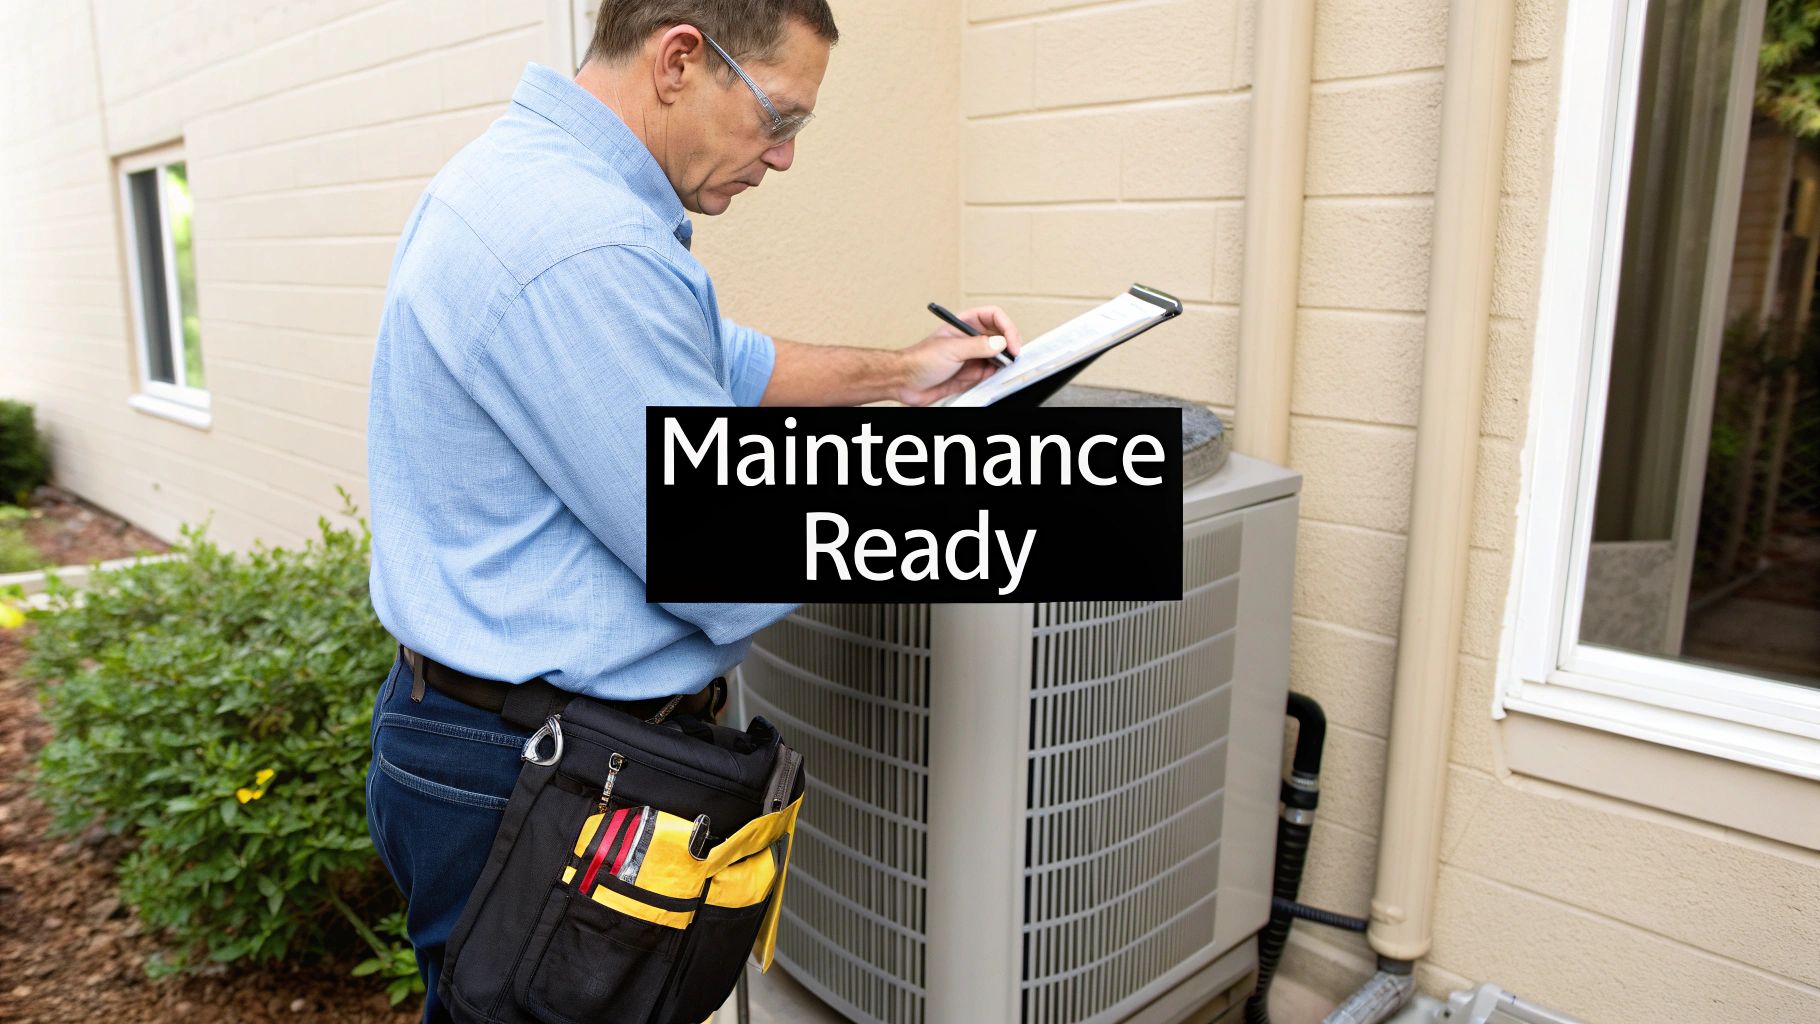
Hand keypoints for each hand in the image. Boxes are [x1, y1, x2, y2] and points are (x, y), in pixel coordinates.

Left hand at [895, 306, 1022, 405]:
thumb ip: (978, 346)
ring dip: (1003, 361)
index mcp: (964, 324)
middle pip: (1000, 335)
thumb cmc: (919, 360)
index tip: (1010, 343)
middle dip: (1009, 344)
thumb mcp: (951, 349)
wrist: (905, 382)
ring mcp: (971, 356)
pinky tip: (994, 376)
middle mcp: (970, 339)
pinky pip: (990, 372)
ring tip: (1004, 367)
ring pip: (997, 355)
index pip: (993, 317)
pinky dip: (996, 375)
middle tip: (1012, 357)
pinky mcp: (970, 374)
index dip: (1006, 327)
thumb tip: (1000, 343)